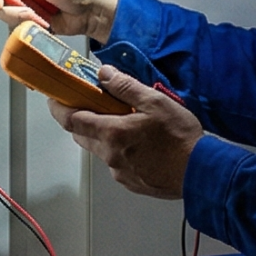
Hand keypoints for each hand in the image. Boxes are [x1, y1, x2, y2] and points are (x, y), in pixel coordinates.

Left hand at [48, 65, 204, 199]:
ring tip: (125, 122)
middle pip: (81, 135)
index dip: (59, 108)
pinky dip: (119, 150)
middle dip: (81, 119)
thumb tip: (104, 74)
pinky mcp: (130, 181)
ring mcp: (119, 171)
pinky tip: (139, 143)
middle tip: (92, 104)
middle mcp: (110, 155)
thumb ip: (125, 87)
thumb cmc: (182, 139)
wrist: (200, 173)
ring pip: (99, 149)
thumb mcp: (155, 101)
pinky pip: (115, 162)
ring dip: (103, 135)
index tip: (54, 98)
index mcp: (112, 133)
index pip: (71, 120)